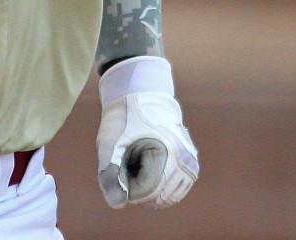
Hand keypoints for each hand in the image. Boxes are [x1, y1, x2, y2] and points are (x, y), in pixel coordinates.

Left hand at [96, 56, 198, 209]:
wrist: (140, 95)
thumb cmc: (122, 118)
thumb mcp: (109, 142)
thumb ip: (110, 174)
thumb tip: (118, 204)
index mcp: (168, 153)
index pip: (148, 192)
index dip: (128, 186)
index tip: (119, 166)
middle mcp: (186, 160)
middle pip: (159, 197)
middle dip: (138, 188)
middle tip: (126, 162)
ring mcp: (191, 164)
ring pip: (168, 197)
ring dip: (149, 188)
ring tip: (136, 162)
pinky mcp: (191, 166)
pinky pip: (175, 190)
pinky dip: (159, 186)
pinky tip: (147, 166)